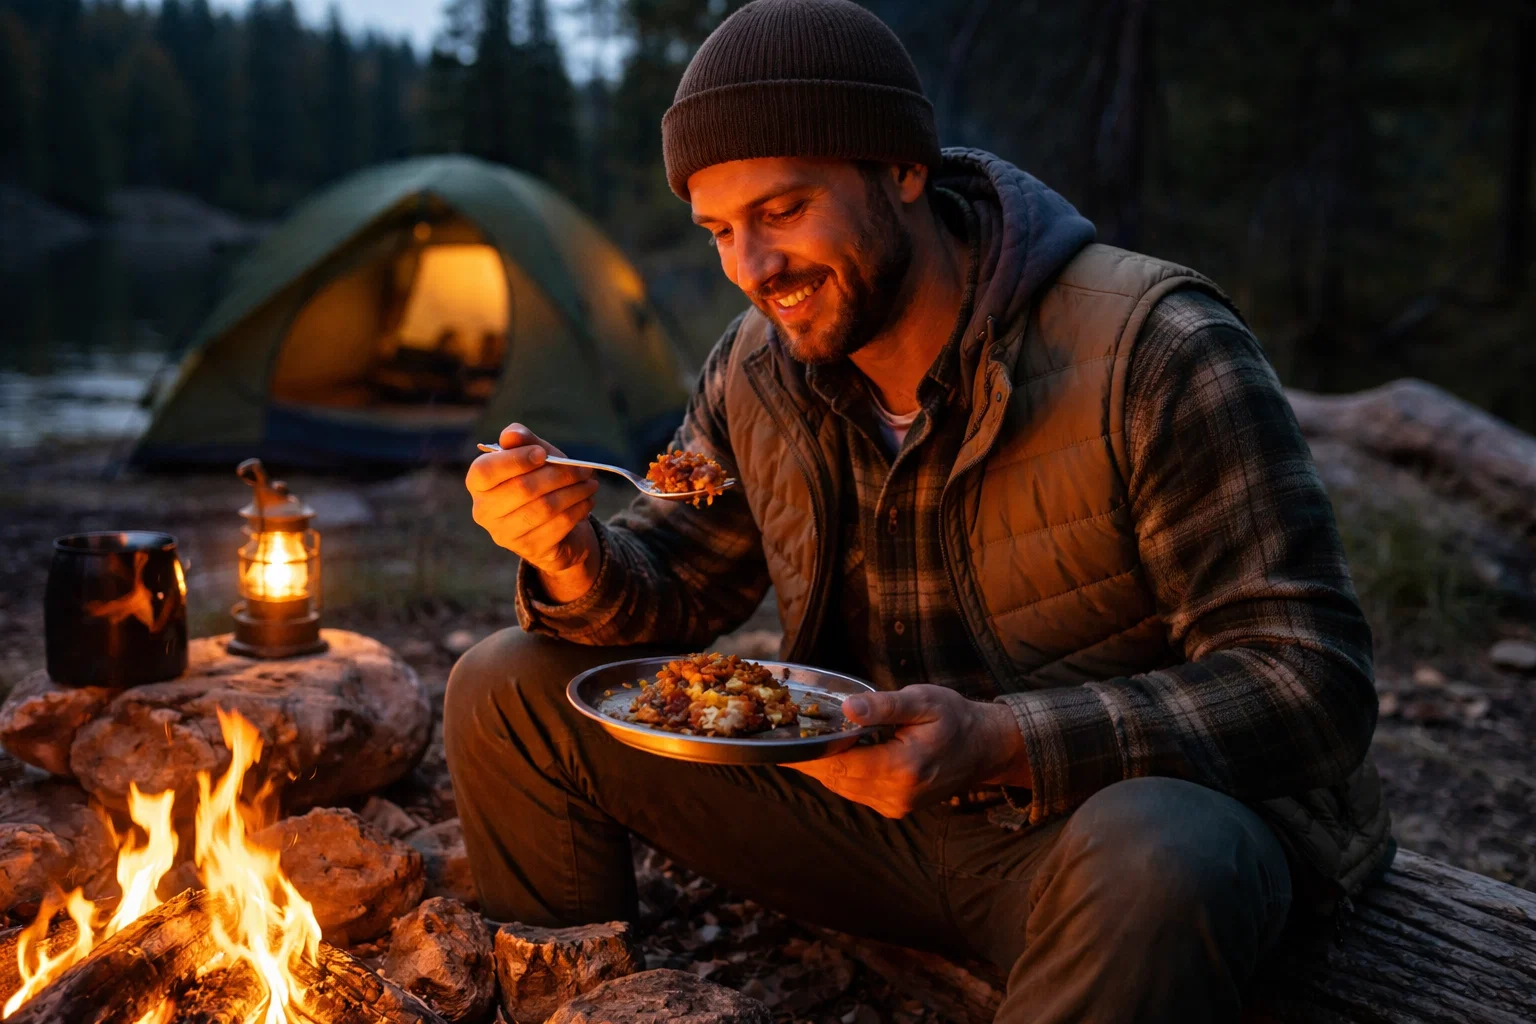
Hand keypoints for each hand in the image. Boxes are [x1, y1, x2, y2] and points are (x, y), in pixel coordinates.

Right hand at [466, 423, 600, 600]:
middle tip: (584, 469)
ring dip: (574, 492)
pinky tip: (587, 501)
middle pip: (522, 489)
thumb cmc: (539, 480)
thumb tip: (511, 435)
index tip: (543, 454)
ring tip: (591, 484)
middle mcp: (484, 511)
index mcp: (478, 484)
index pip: (485, 471)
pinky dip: (577, 510)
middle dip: (559, 475)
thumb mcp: (533, 454)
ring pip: (543, 508)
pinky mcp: (528, 549)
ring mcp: (504, 534)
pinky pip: (557, 526)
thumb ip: (522, 440)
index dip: (515, 460)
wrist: (554, 522)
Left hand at [786, 685, 1029, 817]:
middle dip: (810, 758)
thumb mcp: (922, 701)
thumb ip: (883, 706)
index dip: (808, 752)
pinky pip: (856, 791)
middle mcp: (896, 795)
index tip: (783, 738)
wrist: (984, 748)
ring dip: (822, 766)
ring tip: (801, 742)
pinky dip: (841, 773)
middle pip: (836, 778)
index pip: (839, 763)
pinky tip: (831, 754)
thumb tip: (847, 710)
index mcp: (902, 768)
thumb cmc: (954, 718)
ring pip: (843, 787)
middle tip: (784, 735)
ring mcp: (896, 805)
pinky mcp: (895, 807)